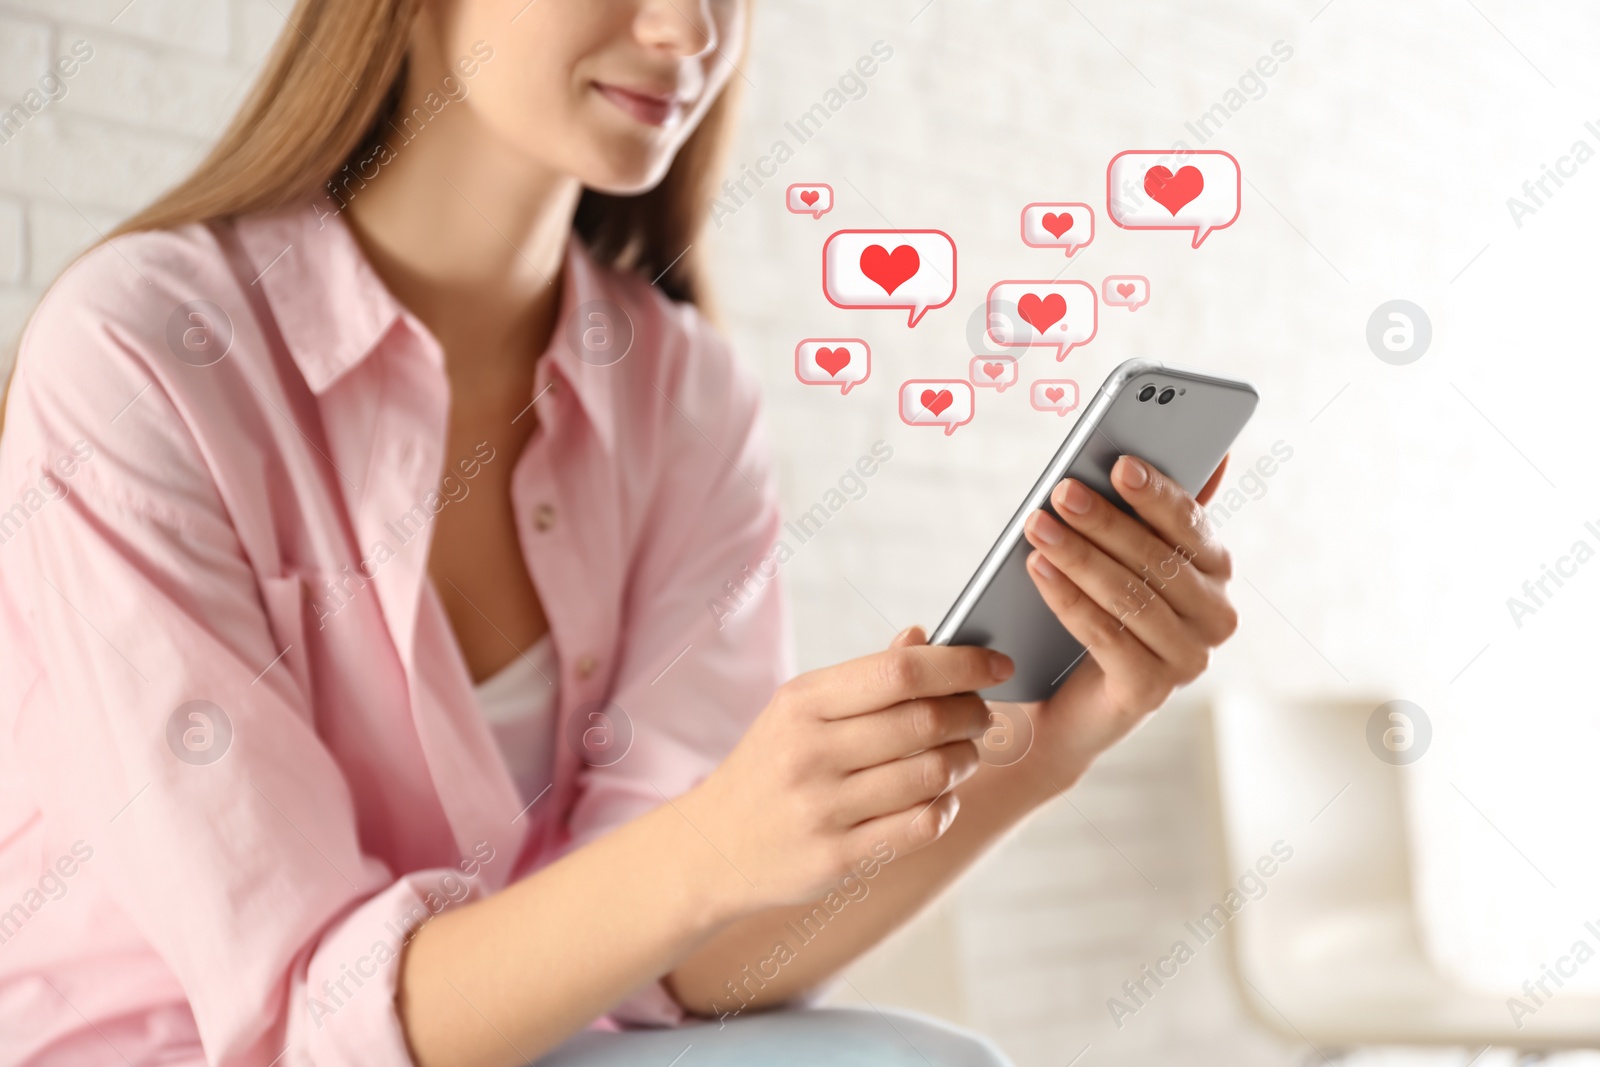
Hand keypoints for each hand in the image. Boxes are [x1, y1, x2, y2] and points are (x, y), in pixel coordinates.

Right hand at [678, 635, 1012, 914]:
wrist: (713, 847)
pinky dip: (946, 807)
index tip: (999, 663)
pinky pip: (921, 826)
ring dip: (965, 762)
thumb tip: (923, 637)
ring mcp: (822, 809)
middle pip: (925, 722)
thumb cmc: (770, 766)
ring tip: (964, 756)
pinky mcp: (838, 859)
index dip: (963, 665)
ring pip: (932, 775)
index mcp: (802, 702)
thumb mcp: (799, 710)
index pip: (901, 671)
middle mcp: (810, 752)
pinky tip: (941, 798)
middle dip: (972, 715)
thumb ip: (865, 678)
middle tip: (982, 715)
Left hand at [1015, 455, 1236, 792]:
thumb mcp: (1124, 555)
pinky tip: (1039, 570)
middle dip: (1105, 522)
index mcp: (1216, 571)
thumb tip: (1213, 451)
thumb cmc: (1099, 609)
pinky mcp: (1150, 691)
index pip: (1192, 524)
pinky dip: (1068, 599)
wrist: (1063, 700)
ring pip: (1130, 596)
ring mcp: (1188, 659)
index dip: (1156, 493)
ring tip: (1037, 527)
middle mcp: (1216, 616)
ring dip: (1079, 557)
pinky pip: (1106, 636)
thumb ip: (1156, 509)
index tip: (1119, 463)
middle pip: (1157, 559)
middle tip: (1061, 492)